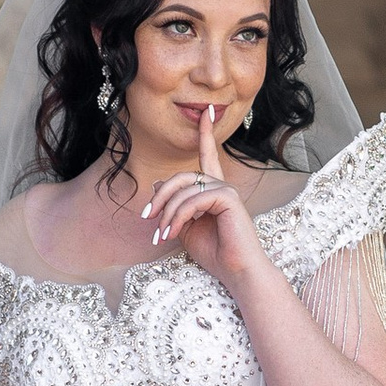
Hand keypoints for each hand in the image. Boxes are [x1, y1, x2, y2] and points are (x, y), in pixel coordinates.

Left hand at [139, 105, 265, 290]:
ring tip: (162, 234)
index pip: (208, 157)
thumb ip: (173, 207)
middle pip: (182, 177)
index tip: (205, 112)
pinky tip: (174, 232)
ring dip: (167, 213)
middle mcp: (222, 186)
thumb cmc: (215, 254)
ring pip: (185, 189)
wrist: (236, 272)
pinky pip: (194, 199)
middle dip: (161, 196)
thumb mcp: (184, 228)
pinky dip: (178, 216)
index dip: (205, 134)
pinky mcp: (229, 198)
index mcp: (214, 191)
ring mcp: (227, 191)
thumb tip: (158, 183)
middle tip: (148, 218)